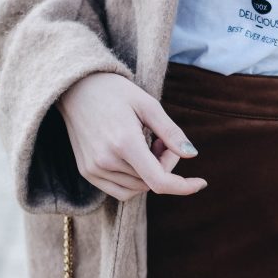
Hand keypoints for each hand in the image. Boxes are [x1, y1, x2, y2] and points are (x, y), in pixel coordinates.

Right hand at [56, 72, 207, 200]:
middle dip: (165, 165)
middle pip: (151, 182)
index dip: (183, 186)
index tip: (201, 183)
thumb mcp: (148, 105)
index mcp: (124, 143)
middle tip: (160, 140)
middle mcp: (106, 161)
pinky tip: (133, 156)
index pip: (159, 181)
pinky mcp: (87, 172)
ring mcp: (94, 169)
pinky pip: (120, 190)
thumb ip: (171, 132)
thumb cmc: (115, 91)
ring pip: (137, 188)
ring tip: (145, 143)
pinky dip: (135, 180)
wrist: (75, 88)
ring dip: (150, 173)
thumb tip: (192, 155)